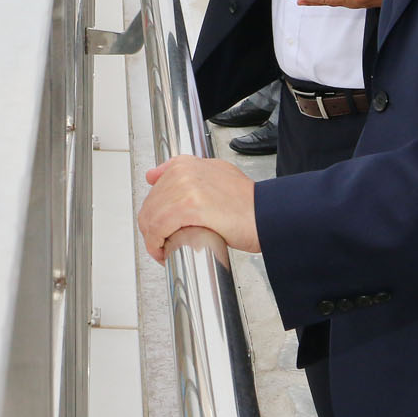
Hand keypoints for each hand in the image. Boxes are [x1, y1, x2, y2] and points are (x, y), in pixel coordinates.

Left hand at [139, 155, 258, 263]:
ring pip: (151, 219)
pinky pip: (159, 228)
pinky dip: (157, 245)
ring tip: (165, 252)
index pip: (154, 192)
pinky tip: (165, 253)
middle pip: (149, 207)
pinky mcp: (189, 207)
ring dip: (153, 241)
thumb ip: (186, 170)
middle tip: (163, 245)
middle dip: (152, 230)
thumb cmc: (247, 202)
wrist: (268, 214)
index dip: (154, 215)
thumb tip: (153, 175)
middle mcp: (183, 172)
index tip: (161, 229)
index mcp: (185, 164)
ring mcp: (185, 188)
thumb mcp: (216, 172)